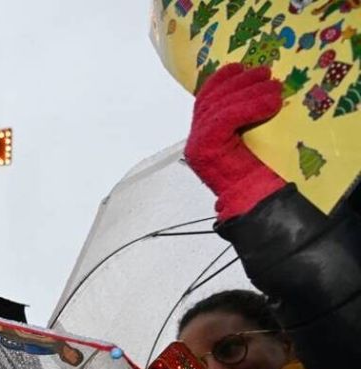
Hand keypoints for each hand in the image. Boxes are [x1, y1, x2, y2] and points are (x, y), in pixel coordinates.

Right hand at [184, 63, 284, 219]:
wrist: (255, 200)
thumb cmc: (258, 172)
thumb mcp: (251, 137)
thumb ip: (245, 117)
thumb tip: (262, 88)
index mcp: (203, 134)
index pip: (206, 98)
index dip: (222, 79)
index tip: (242, 66)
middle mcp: (195, 138)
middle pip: (212, 99)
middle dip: (239, 81)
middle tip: (266, 73)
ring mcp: (197, 144)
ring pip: (220, 106)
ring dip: (250, 92)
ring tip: (275, 87)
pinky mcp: (204, 149)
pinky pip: (225, 118)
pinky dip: (249, 107)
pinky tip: (271, 104)